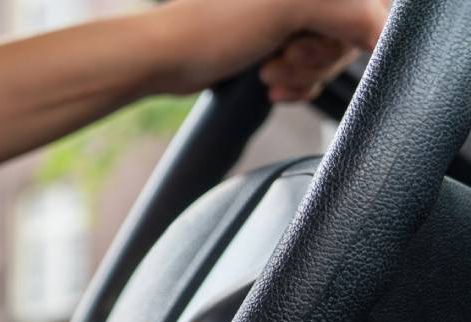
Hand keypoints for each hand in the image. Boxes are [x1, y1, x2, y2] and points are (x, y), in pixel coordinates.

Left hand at [155, 0, 388, 100]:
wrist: (162, 58)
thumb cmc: (213, 26)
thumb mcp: (293, 7)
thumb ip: (352, 13)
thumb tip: (388, 32)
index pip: (366, 5)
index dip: (357, 29)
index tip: (335, 44)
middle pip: (349, 29)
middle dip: (320, 54)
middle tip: (286, 57)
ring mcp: (285, 14)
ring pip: (327, 52)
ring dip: (303, 71)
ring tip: (269, 71)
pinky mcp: (272, 40)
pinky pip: (306, 68)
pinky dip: (295, 82)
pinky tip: (271, 85)